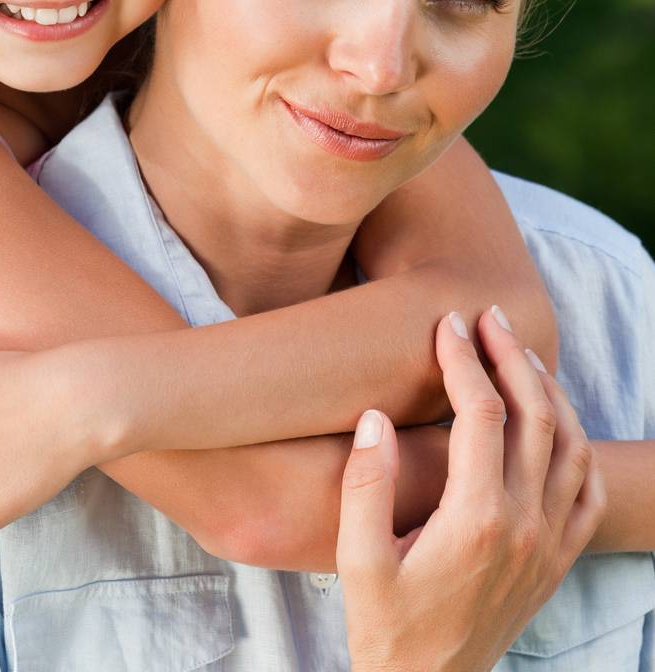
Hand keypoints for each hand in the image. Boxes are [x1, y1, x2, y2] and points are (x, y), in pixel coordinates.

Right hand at [337, 306, 605, 671]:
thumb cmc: (386, 627)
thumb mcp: (356, 562)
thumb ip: (365, 485)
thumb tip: (375, 416)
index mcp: (475, 520)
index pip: (482, 414)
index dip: (464, 360)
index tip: (445, 325)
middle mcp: (523, 527)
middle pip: (536, 416)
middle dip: (511, 355)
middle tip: (485, 317)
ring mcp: (548, 545)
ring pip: (572, 446)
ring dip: (548, 391)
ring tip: (517, 354)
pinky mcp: (557, 562)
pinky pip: (588, 491)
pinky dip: (578, 444)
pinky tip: (554, 420)